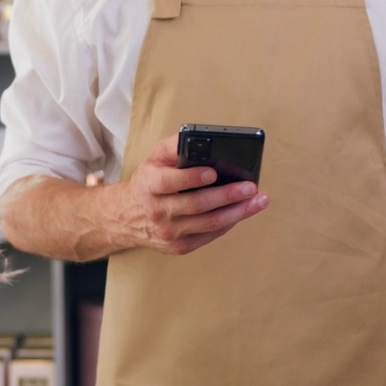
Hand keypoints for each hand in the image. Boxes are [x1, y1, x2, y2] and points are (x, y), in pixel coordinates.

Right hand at [120, 134, 268, 255]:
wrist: (127, 217)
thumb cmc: (148, 182)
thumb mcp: (153, 158)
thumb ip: (174, 146)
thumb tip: (201, 138)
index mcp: (149, 185)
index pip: (169, 182)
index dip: (191, 178)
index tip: (212, 173)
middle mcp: (157, 211)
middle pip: (196, 205)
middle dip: (227, 196)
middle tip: (251, 187)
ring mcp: (168, 232)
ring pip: (208, 223)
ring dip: (238, 212)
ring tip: (258, 201)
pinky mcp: (178, 247)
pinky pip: (209, 236)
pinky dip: (229, 223)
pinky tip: (243, 212)